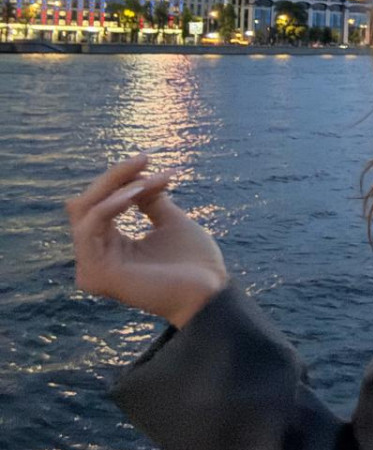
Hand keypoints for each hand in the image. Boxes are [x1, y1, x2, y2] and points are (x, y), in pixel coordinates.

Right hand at [66, 152, 228, 328]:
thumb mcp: (170, 222)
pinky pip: (91, 229)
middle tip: (144, 159)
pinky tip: (135, 193)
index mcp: (110, 247)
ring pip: (85, 212)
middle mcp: (95, 257)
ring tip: (147, 180)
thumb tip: (138, 178)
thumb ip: (150, 201)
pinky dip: (111, 205)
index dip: (121, 178)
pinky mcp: (98, 273)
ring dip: (117, 188)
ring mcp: (93, 267)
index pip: (98, 204)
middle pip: (85, 204)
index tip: (150, 161)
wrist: (211, 289)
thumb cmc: (195, 261)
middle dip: (114, 177)